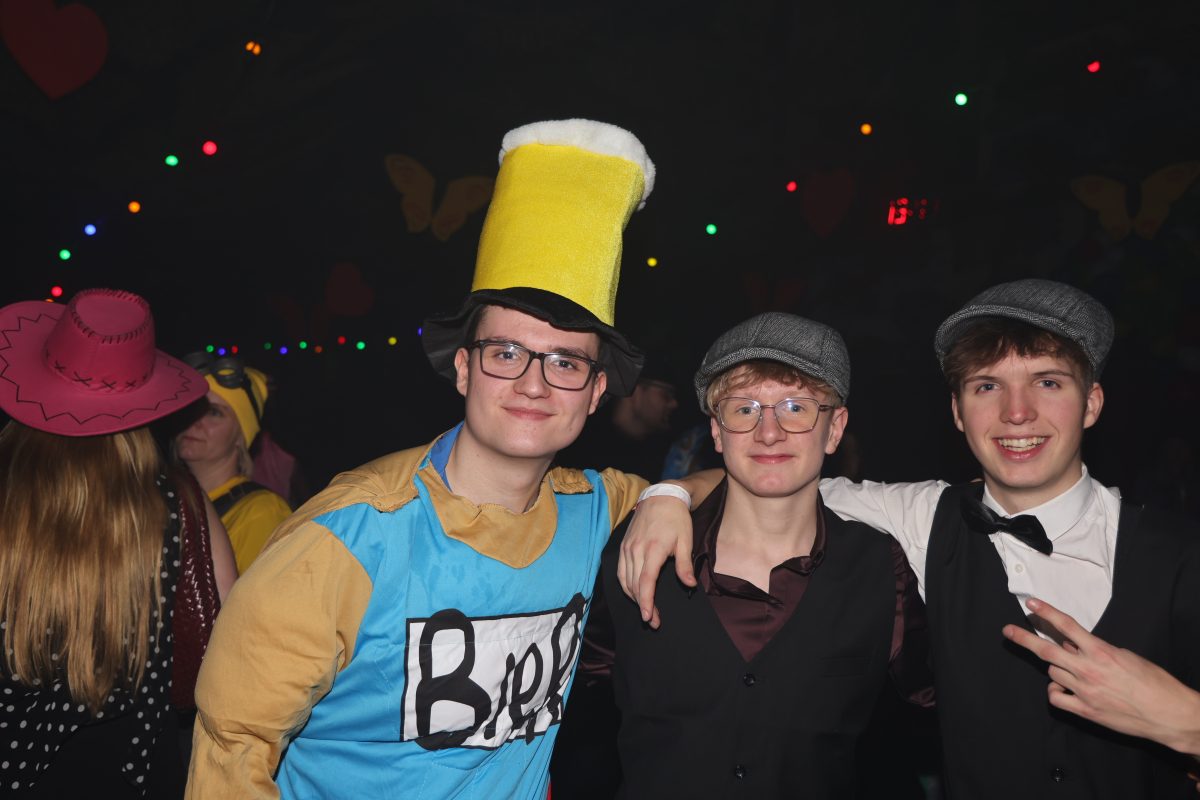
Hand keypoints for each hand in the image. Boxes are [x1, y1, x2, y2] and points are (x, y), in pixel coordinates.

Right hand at [617, 495, 696, 628]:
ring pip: (625, 580)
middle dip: (643, 606)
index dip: (646, 602)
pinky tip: (634, 593)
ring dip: (634, 598)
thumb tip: (690, 585)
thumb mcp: (686, 540)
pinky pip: (620, 572)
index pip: (646, 582)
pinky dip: (626, 586)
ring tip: (646, 610)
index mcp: (653, 549)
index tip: (649, 617)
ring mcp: (627, 548)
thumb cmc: (676, 519)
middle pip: (635, 585)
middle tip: (654, 621)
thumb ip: (685, 565)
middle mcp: (636, 550)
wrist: (661, 497)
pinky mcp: (623, 546)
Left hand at [1003, 598, 1199, 757]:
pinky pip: (1055, 697)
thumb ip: (1095, 650)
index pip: (1067, 626)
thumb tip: (1074, 647)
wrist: (1167, 714)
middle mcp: (1088, 669)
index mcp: (1101, 652)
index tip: (1031, 603)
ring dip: (1057, 668)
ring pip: (1053, 672)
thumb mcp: (1126, 657)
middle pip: (1047, 649)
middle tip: (1008, 631)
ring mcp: (1084, 691)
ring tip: (1074, 671)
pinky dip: (1055, 691)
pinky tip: (1064, 689)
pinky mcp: (1085, 710)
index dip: (1046, 612)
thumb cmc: (1153, 683)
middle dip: (1024, 638)